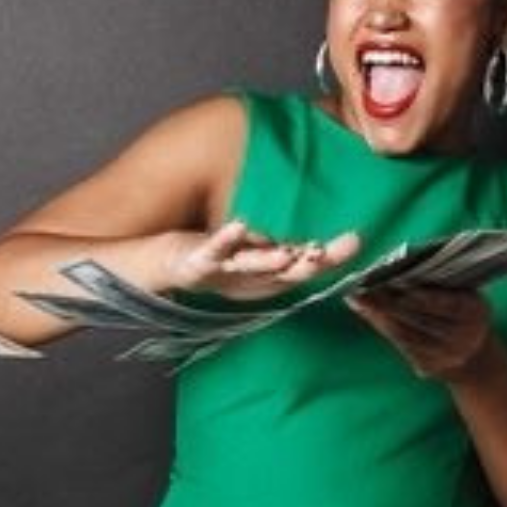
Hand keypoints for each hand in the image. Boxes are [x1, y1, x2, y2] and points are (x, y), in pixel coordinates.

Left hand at [163, 219, 360, 300]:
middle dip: (309, 263)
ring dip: (270, 262)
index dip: (330, 259)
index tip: (355, 242)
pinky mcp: (194, 263)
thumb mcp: (247, 255)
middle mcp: (245, 281)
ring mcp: (220, 273)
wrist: (151, 269)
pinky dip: (225, 240)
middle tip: (331, 250)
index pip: (302, 269)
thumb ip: (277, 249)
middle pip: (282, 275)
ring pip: (250, 269)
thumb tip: (313, 240)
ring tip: (289, 252)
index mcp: (261, 279)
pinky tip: (240, 225)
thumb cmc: (204, 260)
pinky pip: (212, 251)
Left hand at [345, 285, 492, 381]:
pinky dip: (383, 326)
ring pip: (406, 333)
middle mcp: (463, 338)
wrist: (475, 357)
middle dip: (389, 301)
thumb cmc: (463, 310)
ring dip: (379, 314)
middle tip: (363, 285)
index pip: (446, 303)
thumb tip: (394, 262)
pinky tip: (368, 312)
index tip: (394, 280)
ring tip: (359, 296)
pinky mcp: (429, 367)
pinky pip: (401, 345)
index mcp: (475, 312)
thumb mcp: (462, 291)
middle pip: (419, 318)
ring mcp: (446, 356)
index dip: (421, 294)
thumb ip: (435, 278)